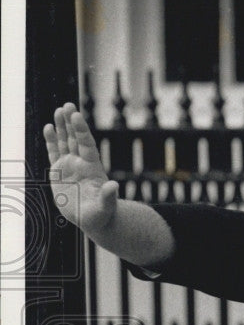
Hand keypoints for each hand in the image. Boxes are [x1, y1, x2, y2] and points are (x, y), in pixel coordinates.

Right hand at [43, 103, 118, 234]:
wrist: (93, 219)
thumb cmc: (101, 215)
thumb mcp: (105, 206)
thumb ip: (108, 196)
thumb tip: (114, 186)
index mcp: (92, 167)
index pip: (86, 144)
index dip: (81, 130)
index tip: (77, 115)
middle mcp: (81, 163)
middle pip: (75, 139)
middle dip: (71, 123)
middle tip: (67, 105)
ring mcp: (70, 166)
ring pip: (65, 142)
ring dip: (62, 127)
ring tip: (59, 110)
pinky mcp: (59, 172)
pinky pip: (54, 152)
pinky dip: (51, 141)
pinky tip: (48, 127)